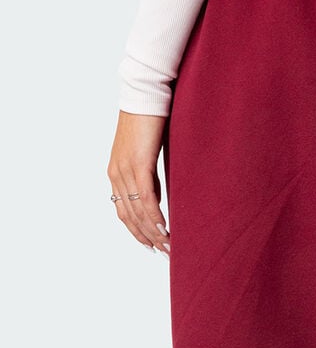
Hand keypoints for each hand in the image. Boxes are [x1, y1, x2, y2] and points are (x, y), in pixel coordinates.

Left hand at [107, 110, 170, 253]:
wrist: (144, 94)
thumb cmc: (149, 120)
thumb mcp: (146, 153)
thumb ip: (149, 175)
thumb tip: (157, 193)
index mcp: (116, 172)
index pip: (123, 211)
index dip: (136, 231)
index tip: (151, 245)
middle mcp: (116, 174)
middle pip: (129, 216)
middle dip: (146, 237)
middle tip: (163, 253)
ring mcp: (125, 170)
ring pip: (138, 211)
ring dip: (153, 232)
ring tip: (168, 246)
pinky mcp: (138, 164)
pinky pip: (147, 198)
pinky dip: (156, 217)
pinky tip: (165, 229)